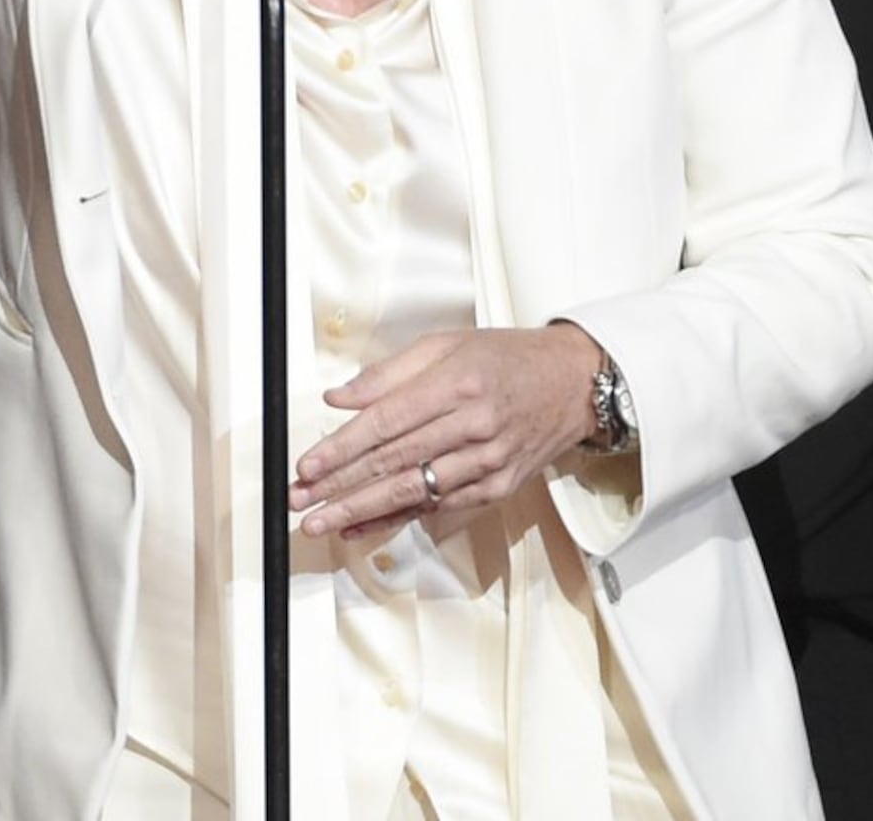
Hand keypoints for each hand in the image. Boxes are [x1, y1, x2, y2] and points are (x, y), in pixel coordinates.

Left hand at [289, 322, 603, 536]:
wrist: (573, 384)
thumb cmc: (507, 359)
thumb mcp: (447, 344)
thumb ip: (388, 374)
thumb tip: (339, 398)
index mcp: (458, 384)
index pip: (387, 422)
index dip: (342, 447)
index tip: (308, 465)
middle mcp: (474, 426)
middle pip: (394, 463)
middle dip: (340, 487)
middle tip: (299, 502)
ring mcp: (487, 463)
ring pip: (412, 492)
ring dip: (360, 511)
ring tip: (319, 522)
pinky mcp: (495, 488)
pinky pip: (437, 508)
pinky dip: (395, 520)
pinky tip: (361, 527)